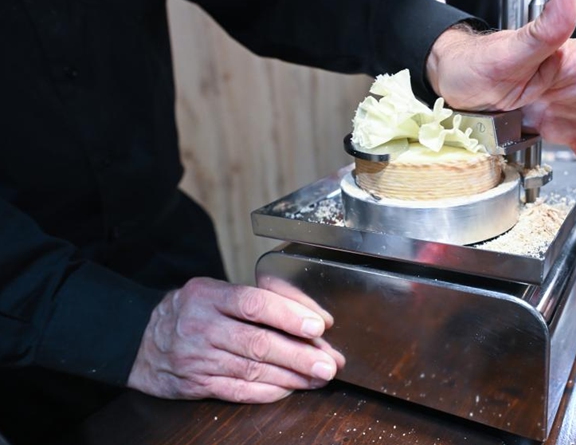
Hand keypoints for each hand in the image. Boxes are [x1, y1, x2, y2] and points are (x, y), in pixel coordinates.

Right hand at [128, 276, 344, 402]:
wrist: (139, 341)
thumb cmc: (189, 312)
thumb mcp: (213, 291)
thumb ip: (255, 299)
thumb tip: (309, 317)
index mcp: (208, 295)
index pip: (253, 303)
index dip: (289, 314)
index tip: (318, 325)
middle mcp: (201, 326)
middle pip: (257, 342)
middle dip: (300, 354)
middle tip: (330, 362)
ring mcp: (198, 358)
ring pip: (252, 370)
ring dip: (292, 376)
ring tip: (319, 376)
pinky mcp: (197, 385)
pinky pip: (239, 391)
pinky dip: (269, 391)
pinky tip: (291, 388)